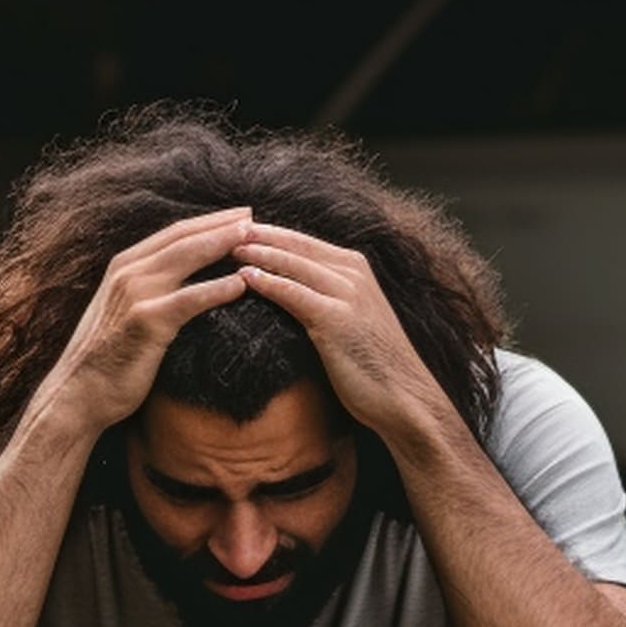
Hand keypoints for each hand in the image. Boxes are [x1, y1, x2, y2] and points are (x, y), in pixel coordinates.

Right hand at [25, 209, 251, 438]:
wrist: (77, 394)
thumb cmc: (106, 360)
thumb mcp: (123, 314)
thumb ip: (147, 292)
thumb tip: (180, 286)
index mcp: (124, 267)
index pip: (173, 233)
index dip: (208, 222)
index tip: (239, 216)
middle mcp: (128, 272)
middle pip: (183, 237)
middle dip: (221, 225)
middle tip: (254, 217)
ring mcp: (135, 294)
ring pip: (187, 258)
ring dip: (223, 245)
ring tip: (255, 238)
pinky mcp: (146, 321)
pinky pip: (189, 299)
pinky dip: (217, 289)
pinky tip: (241, 285)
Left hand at [234, 223, 454, 444]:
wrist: (405, 396)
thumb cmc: (375, 364)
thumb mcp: (352, 319)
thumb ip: (326, 298)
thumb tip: (290, 293)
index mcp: (357, 268)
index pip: (303, 241)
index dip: (270, 233)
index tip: (236, 230)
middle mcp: (354, 273)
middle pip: (295, 245)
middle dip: (257, 236)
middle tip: (220, 231)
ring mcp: (348, 293)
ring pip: (292, 263)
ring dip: (256, 253)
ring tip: (224, 248)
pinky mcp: (337, 318)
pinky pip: (293, 293)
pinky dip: (267, 282)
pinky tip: (243, 278)